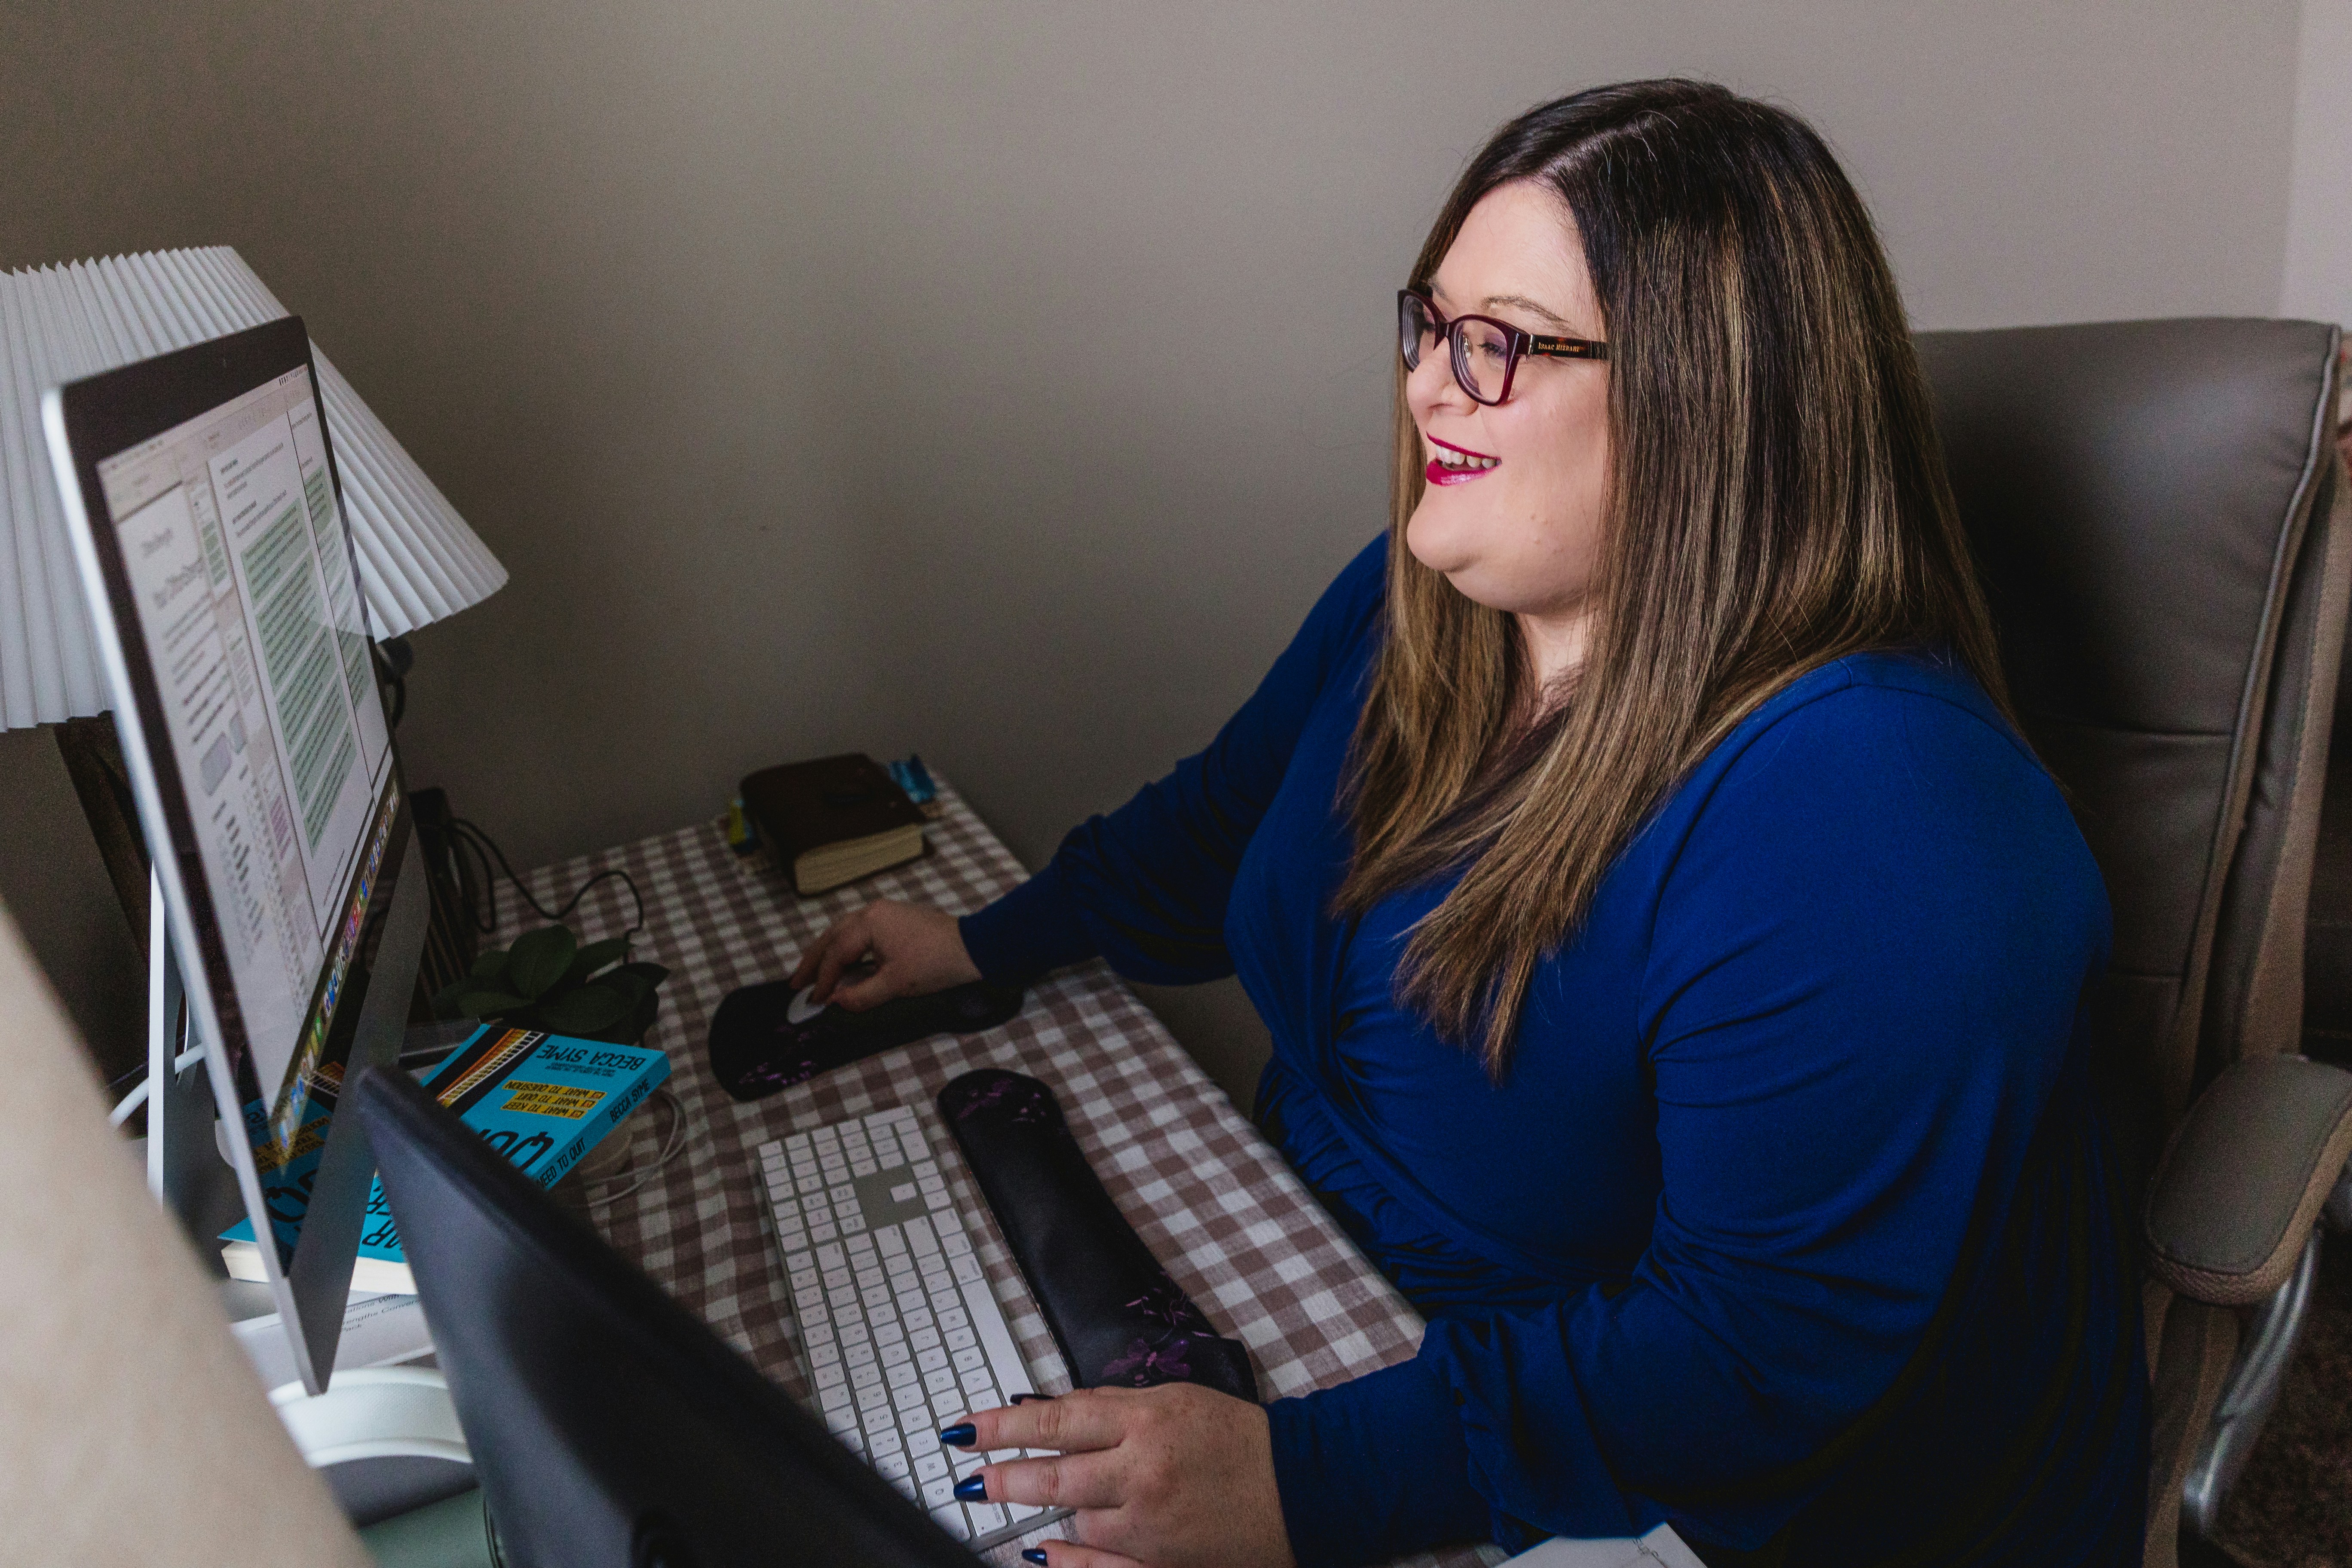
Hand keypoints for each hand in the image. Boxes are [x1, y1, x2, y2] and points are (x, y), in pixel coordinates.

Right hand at [787, 899, 979, 1010]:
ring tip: (810, 974)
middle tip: (795, 984)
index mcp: (869, 922)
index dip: (823, 980)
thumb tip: (834, 1003)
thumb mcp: (896, 985)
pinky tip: (840, 962)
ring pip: (844, 932)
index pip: (836, 954)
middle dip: (813, 961)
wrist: (974, 947)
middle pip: (832, 937)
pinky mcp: (894, 918)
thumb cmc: (936, 963)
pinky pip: (859, 932)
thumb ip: (860, 995)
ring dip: (826, 953)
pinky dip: (844, 948)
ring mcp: (884, 912)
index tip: (814, 1001)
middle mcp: (872, 911)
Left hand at [953, 1385, 1293, 1567]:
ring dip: (1051, 1511)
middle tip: (967, 1479)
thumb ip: (1110, 1406)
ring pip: (1077, 1522)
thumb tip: (1047, 1412)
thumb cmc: (1237, 1439)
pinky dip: (1066, 1564)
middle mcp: (1144, 1474)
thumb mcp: (1174, 1400)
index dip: (1002, 1426)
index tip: (963, 1431)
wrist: (1303, 1487)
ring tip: (1031, 1497)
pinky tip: (1040, 1553)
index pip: (1057, 1420)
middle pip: (1053, 1475)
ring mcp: (1152, 1528)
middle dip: (1002, 1477)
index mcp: (1148, 1422)